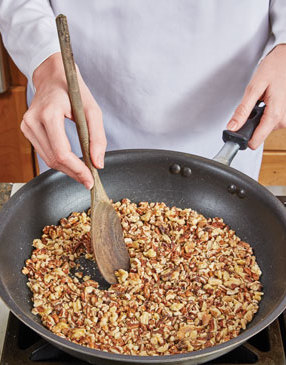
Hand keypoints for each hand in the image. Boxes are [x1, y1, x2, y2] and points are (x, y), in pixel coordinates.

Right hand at [21, 52, 105, 188]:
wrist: (53, 77)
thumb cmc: (74, 91)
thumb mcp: (93, 110)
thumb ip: (98, 137)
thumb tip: (98, 164)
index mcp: (49, 113)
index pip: (62, 151)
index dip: (76, 169)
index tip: (89, 179)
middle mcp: (33, 121)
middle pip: (54, 159)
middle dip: (73, 173)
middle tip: (88, 180)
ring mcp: (27, 126)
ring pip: (48, 159)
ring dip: (66, 169)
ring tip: (83, 173)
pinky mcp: (27, 130)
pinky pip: (44, 152)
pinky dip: (59, 161)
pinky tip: (71, 162)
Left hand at [227, 44, 285, 148]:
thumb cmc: (275, 68)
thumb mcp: (254, 87)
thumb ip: (242, 110)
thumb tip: (232, 127)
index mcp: (275, 115)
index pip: (255, 142)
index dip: (243, 137)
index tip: (235, 132)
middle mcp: (283, 121)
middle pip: (258, 134)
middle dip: (252, 121)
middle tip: (255, 103)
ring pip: (264, 127)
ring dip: (259, 115)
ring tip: (263, 99)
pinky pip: (270, 121)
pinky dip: (266, 113)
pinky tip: (268, 100)